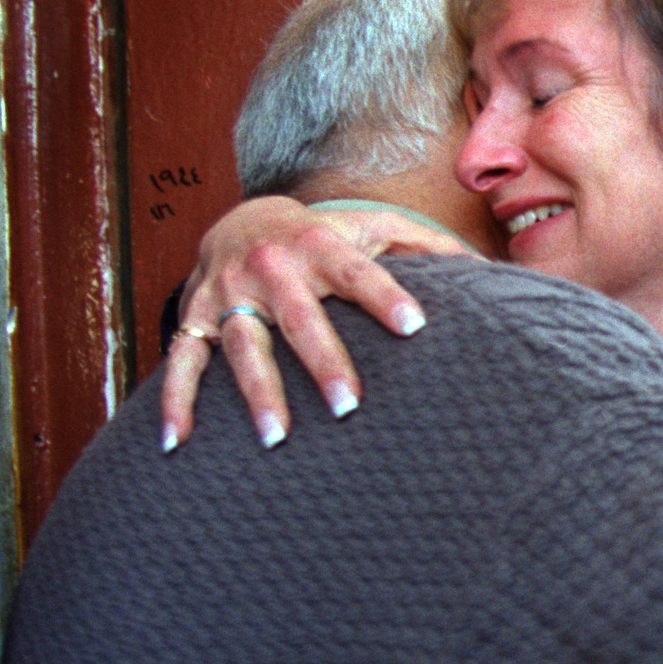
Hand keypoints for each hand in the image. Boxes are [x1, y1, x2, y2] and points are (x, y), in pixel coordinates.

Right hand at [161, 196, 477, 452]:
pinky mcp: (195, 317)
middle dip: (322, 360)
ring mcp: (228, 295)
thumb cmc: (322, 237)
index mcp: (318, 246)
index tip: (415, 326)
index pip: (357, 273)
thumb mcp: (371, 226)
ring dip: (257, 392)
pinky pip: (182, 363)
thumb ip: (425, 245)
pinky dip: (175, 402)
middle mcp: (271, 269)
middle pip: (299, 318)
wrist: (240, 220)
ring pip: (241, 347)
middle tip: (349, 404)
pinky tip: (177, 443)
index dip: (385, 296)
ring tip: (277, 436)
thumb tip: (487, 268)